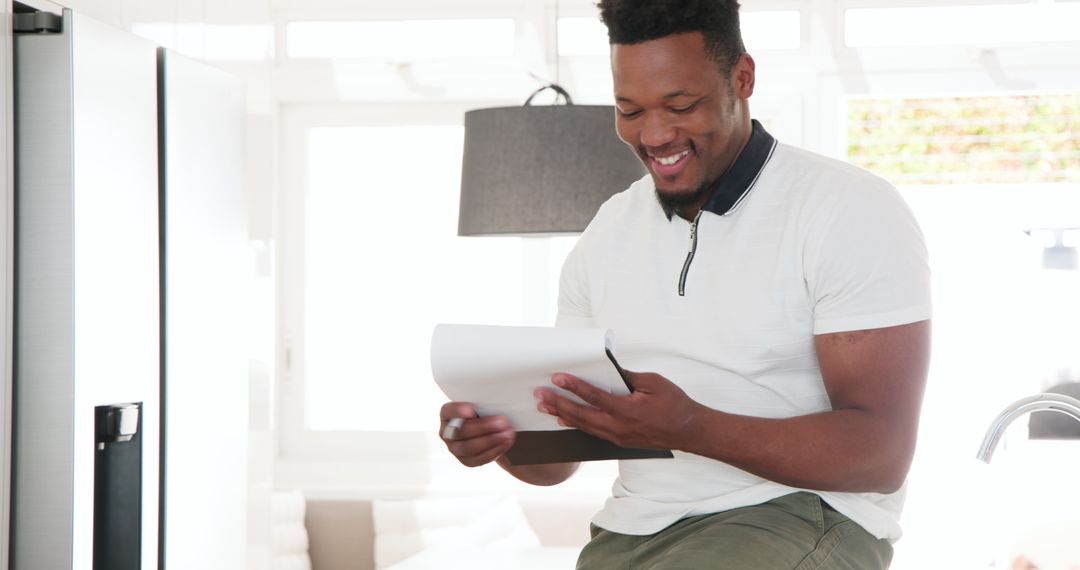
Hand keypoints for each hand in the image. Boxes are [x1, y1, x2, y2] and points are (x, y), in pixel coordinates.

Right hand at [439, 402, 515, 467]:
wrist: (492, 430)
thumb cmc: (488, 411)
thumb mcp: (486, 402)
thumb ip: (489, 399)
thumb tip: (509, 394)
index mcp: (448, 414)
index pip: (448, 411)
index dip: (458, 411)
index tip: (472, 409)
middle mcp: (447, 432)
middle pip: (462, 432)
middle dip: (484, 427)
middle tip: (502, 422)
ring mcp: (455, 449)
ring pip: (469, 447)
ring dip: (491, 440)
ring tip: (508, 434)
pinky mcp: (466, 461)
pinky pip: (478, 459)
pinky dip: (493, 451)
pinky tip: (505, 443)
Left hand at [535, 370, 702, 450]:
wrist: (689, 431)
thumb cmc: (674, 404)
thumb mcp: (653, 382)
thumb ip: (627, 377)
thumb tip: (607, 369)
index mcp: (627, 410)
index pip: (594, 396)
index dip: (573, 386)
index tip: (557, 377)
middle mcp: (618, 427)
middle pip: (581, 415)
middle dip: (558, 403)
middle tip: (539, 394)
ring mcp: (617, 437)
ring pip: (584, 425)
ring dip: (562, 415)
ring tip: (544, 406)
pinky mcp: (618, 441)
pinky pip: (592, 432)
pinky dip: (576, 424)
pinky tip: (563, 419)